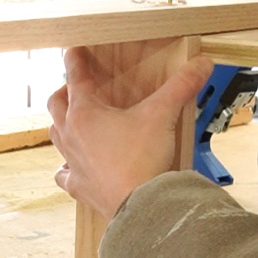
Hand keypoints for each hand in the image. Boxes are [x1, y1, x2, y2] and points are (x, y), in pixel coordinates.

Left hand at [48, 48, 214, 219]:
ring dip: (61, 125)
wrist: (140, 206)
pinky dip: (66, 169)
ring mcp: (72, 162)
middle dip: (64, 92)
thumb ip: (181, 86)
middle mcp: (71, 136)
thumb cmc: (143, 161)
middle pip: (56, 105)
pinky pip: (63, 175)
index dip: (74, 61)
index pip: (75, 78)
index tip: (72, 51)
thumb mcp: (162, 115)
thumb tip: (201, 64)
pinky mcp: (79, 187)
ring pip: (56, 136)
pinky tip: (71, 168)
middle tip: (74, 87)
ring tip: (72, 121)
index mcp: (85, 113)